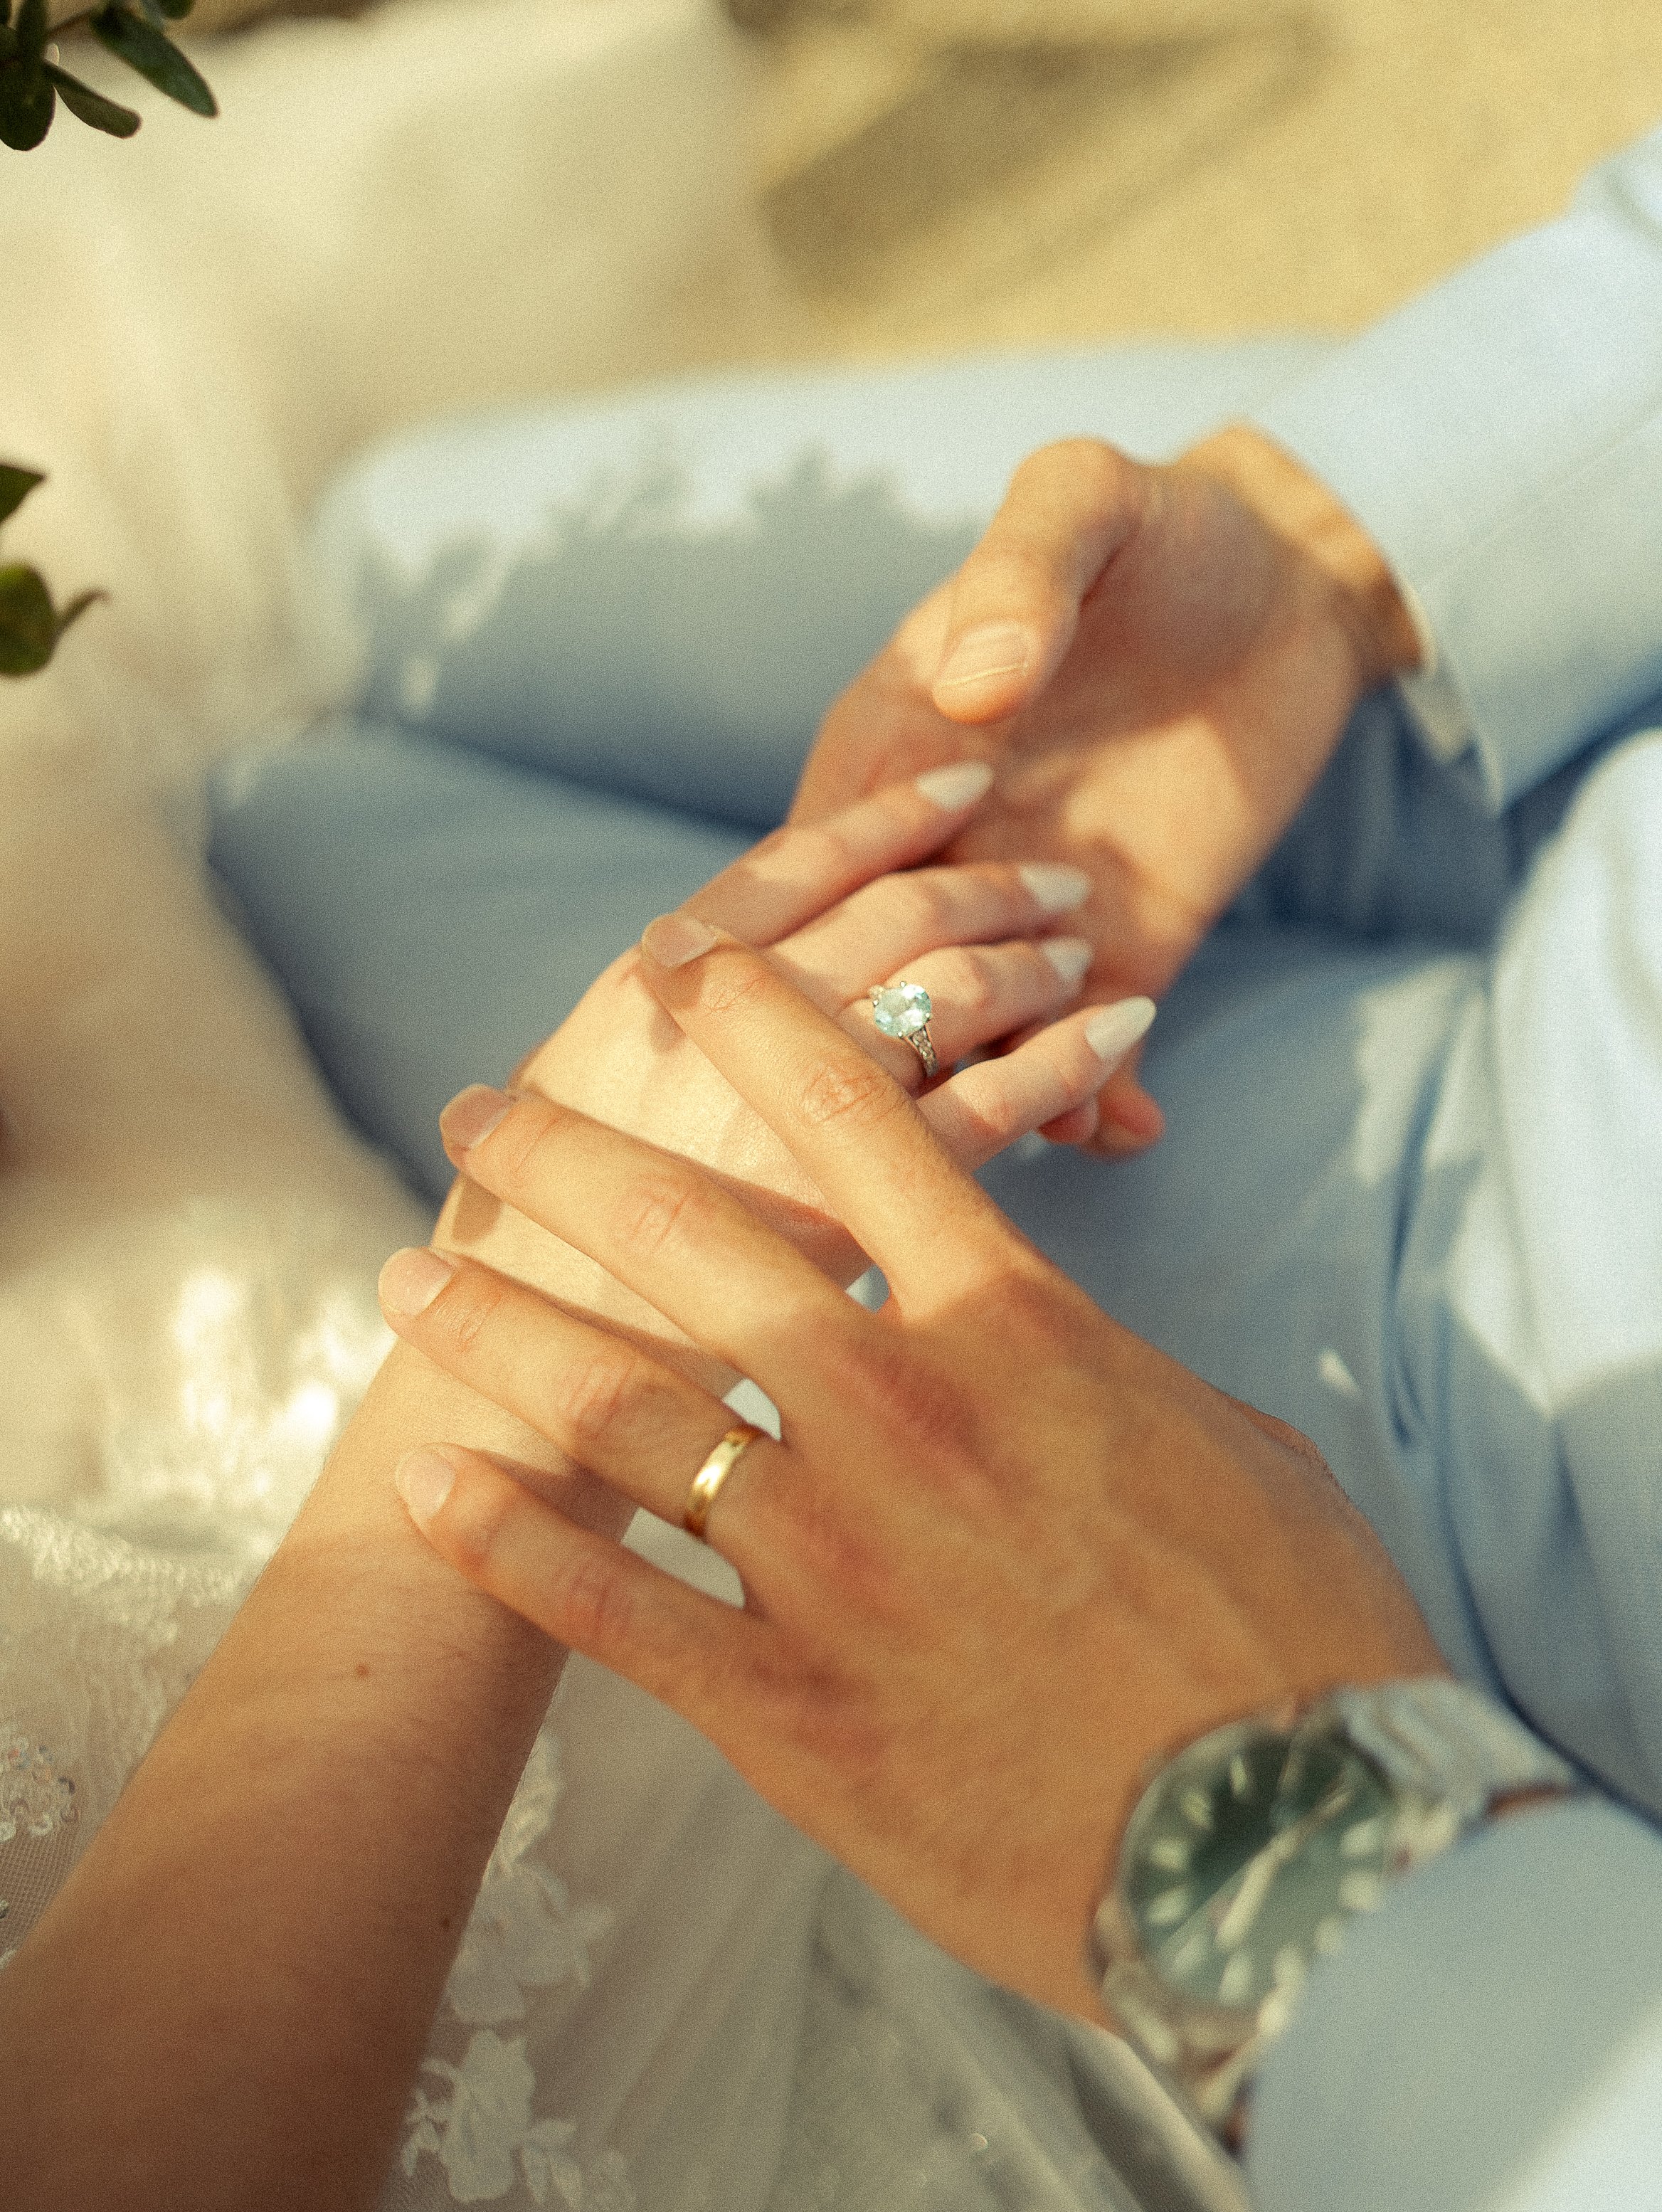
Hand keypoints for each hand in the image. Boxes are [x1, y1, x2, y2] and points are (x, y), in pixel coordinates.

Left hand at [384, 928, 1443, 2022]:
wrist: (1295, 1860)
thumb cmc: (1299, 1638)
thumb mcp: (1232, 1444)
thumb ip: (1105, 1368)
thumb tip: (1058, 1337)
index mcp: (1018, 1329)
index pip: (863, 1119)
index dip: (760, 1021)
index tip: (682, 970)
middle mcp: (899, 1415)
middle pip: (688, 1240)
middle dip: (563, 1159)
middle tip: (477, 1120)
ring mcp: (829, 1562)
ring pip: (617, 1409)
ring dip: (497, 1333)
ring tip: (410, 1281)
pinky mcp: (785, 1708)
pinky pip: (610, 1605)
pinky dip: (508, 1541)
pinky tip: (430, 1488)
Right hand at [435, 763, 1151, 1396]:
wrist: (519, 1424)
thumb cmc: (528, 1280)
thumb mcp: (554, 1126)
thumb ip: (645, 1046)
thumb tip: (698, 974)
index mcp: (639, 998)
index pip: (787, 866)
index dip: (888, 815)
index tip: (963, 786)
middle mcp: (715, 1035)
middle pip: (888, 913)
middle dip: (985, 881)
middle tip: (1055, 877)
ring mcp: (783, 1120)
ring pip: (945, 989)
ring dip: (1027, 957)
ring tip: (1081, 954)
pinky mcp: (857, 1220)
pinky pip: (986, 1111)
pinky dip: (1063, 1060)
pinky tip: (1114, 1043)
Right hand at [792, 428, 1423, 1152]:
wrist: (1293, 580)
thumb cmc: (1164, 526)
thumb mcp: (1085, 504)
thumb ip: (1022, 574)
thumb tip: (974, 686)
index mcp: (890, 745)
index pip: (809, 868)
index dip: (778, 942)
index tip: (767, 1013)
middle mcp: (940, 847)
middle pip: (879, 976)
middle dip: (893, 1043)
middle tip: (934, 1089)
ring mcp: (1028, 910)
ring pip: (977, 1033)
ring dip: (999, 1091)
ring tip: (1053, 1125)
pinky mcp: (1119, 948)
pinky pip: (1086, 1049)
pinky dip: (1098, 1105)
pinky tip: (1129, 1132)